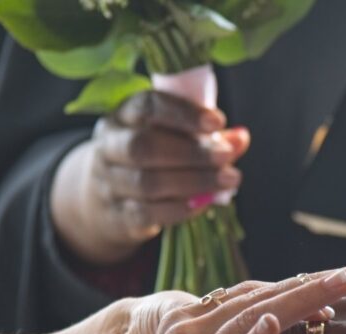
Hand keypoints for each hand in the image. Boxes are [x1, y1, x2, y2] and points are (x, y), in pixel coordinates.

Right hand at [50, 91, 250, 264]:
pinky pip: (147, 213)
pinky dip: (179, 209)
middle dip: (191, 152)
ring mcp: (108, 183)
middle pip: (144, 147)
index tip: (218, 122)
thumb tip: (241, 137)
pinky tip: (204, 203)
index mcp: (123, 116)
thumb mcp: (171, 139)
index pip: (147, 106)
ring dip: (193, 182)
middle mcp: (109, 146)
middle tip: (226, 156)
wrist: (105, 202)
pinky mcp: (116, 216)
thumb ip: (205, 137)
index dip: (183, 113)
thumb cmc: (148, 161)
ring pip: (147, 183)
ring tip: (227, 180)